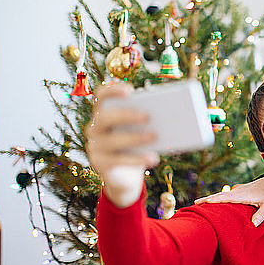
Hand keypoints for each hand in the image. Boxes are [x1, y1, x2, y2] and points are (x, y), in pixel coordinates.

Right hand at [85, 83, 158, 206]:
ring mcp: (95, 146)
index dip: (112, 90)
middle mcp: (94, 127)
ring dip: (135, 138)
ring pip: (112, 140)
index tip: (130, 90)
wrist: (127, 174)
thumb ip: (148, 118)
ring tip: (154, 136)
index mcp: (104, 112)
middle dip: (126, 115)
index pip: (101, 95)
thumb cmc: (137, 145)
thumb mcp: (141, 130)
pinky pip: (118, 160)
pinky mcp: (100, 163)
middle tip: (147, 116)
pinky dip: (137, 159)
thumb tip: (168, 112)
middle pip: (105, 117)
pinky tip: (153, 158)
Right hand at [194, 176, 263, 226]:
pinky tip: (211, 200)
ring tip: (198, 203)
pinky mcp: (238, 191)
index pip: (227, 198)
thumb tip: (253, 225)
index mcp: (243, 195)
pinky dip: (216, 197)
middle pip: (220, 195)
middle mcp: (238, 191)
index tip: (206, 202)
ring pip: (221, 194)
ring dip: (210, 198)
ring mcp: (237, 190)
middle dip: (208, 199)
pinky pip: (224, 194)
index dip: (217, 200)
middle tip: (195, 204)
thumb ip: (261, 215)